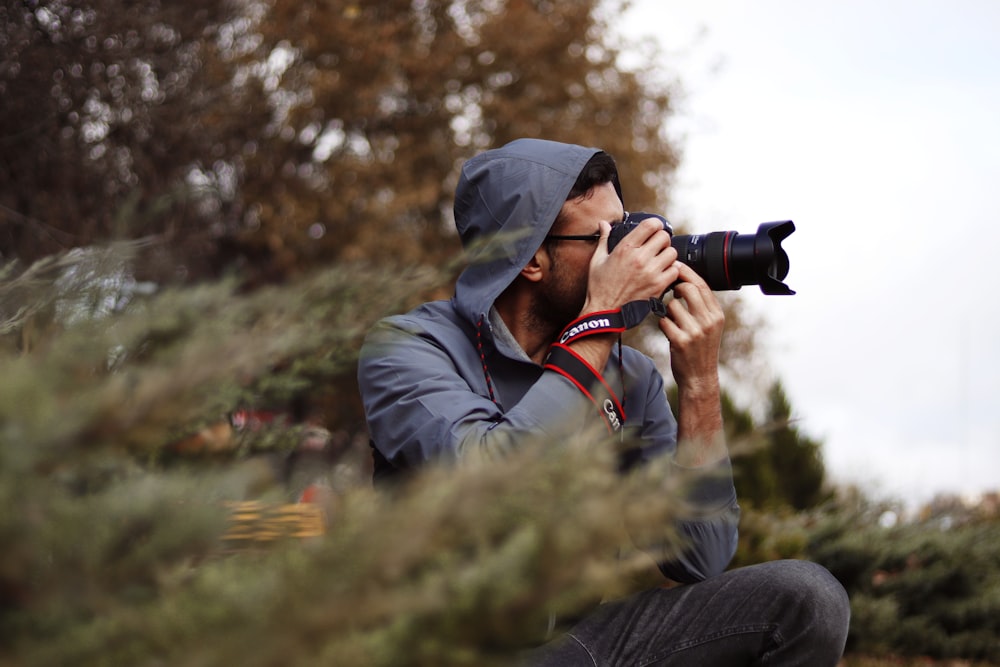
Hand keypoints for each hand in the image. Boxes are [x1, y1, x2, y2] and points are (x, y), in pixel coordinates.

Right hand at [582, 218, 677, 313]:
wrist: (604, 312)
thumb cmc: (599, 288)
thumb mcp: (597, 260)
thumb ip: (604, 239)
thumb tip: (603, 224)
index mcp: (625, 248)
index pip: (650, 225)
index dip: (656, 224)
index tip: (655, 228)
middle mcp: (639, 258)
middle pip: (664, 237)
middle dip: (661, 240)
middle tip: (657, 246)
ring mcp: (650, 272)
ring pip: (672, 253)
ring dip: (667, 255)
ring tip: (660, 260)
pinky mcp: (658, 286)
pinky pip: (675, 271)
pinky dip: (671, 271)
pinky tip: (662, 273)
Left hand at [657, 262, 724, 392]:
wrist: (699, 377)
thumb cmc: (700, 349)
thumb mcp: (709, 326)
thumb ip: (701, 306)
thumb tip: (685, 282)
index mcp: (717, 314)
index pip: (702, 284)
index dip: (686, 272)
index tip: (675, 265)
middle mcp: (709, 321)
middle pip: (688, 288)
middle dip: (674, 286)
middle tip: (669, 290)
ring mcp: (695, 331)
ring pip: (672, 305)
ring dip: (666, 310)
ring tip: (672, 320)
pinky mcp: (681, 341)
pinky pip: (663, 321)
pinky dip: (662, 324)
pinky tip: (668, 331)